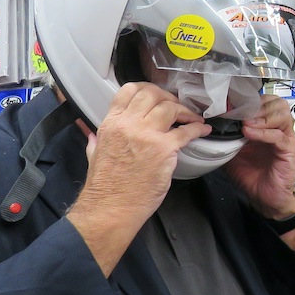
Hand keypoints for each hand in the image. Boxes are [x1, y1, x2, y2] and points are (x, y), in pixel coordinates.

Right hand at [67, 82, 211, 275]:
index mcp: (111, 123)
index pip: (129, 90)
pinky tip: (203, 130)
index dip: (148, 88)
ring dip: (186, 111)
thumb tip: (90, 133)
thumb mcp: (93, 155)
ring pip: (171, 108)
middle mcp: (129, 124)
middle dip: (169, 97)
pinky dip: (198, 129)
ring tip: (193, 119)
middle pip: (153, 95)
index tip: (159, 95)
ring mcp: (147, 135)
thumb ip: (96, 140)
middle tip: (177, 107)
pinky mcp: (165, 149)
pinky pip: (187, 131)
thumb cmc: (104, 186)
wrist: (111, 206)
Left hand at [223, 94, 294, 220]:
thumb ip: (224, 139)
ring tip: (245, 124)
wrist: (264, 198)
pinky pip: (279, 135)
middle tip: (240, 114)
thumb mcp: (231, 153)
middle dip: (257, 105)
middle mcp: (276, 128)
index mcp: (264, 125)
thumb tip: (204, 128)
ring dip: (262, 116)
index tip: (231, 104)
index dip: (249, 99)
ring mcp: (284, 138)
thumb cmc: (251, 176)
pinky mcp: (288, 150)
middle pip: (276, 101)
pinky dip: (264, 132)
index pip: (263, 100)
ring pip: (282, 113)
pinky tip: (250, 134)